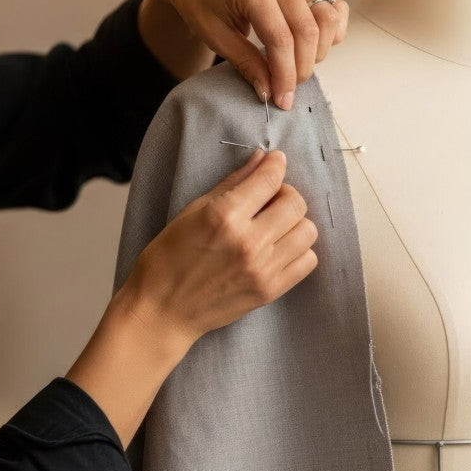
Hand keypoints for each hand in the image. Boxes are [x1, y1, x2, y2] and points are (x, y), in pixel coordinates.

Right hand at [118, 149, 318, 342]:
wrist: (162, 311)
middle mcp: (248, 241)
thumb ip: (231, 183)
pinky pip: (308, 261)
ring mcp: (262, 269)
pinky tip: (279, 248)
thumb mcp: (192, 211)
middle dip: (286, 193)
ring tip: (275, 226)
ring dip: (294, 222)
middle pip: (295, 203)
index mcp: (224, 216)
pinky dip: (299, 250)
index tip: (275, 162)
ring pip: (307, 231)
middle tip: (270, 199)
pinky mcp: (270, 291)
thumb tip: (260, 159)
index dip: (275, 164)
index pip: (269, 180)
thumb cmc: (167, 259)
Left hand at [138, 0, 348, 109]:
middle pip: (308, 32)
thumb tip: (271, 93)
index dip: (285, 75)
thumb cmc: (201, 3)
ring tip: (297, 65)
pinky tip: (314, 45)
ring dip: (319, 50)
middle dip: (302, 68)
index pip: (281, 40)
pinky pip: (332, 6)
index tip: (282, 100)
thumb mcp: (216, 37)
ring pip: (327, 18)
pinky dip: (331, 29)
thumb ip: (247, 64)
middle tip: (287, 88)